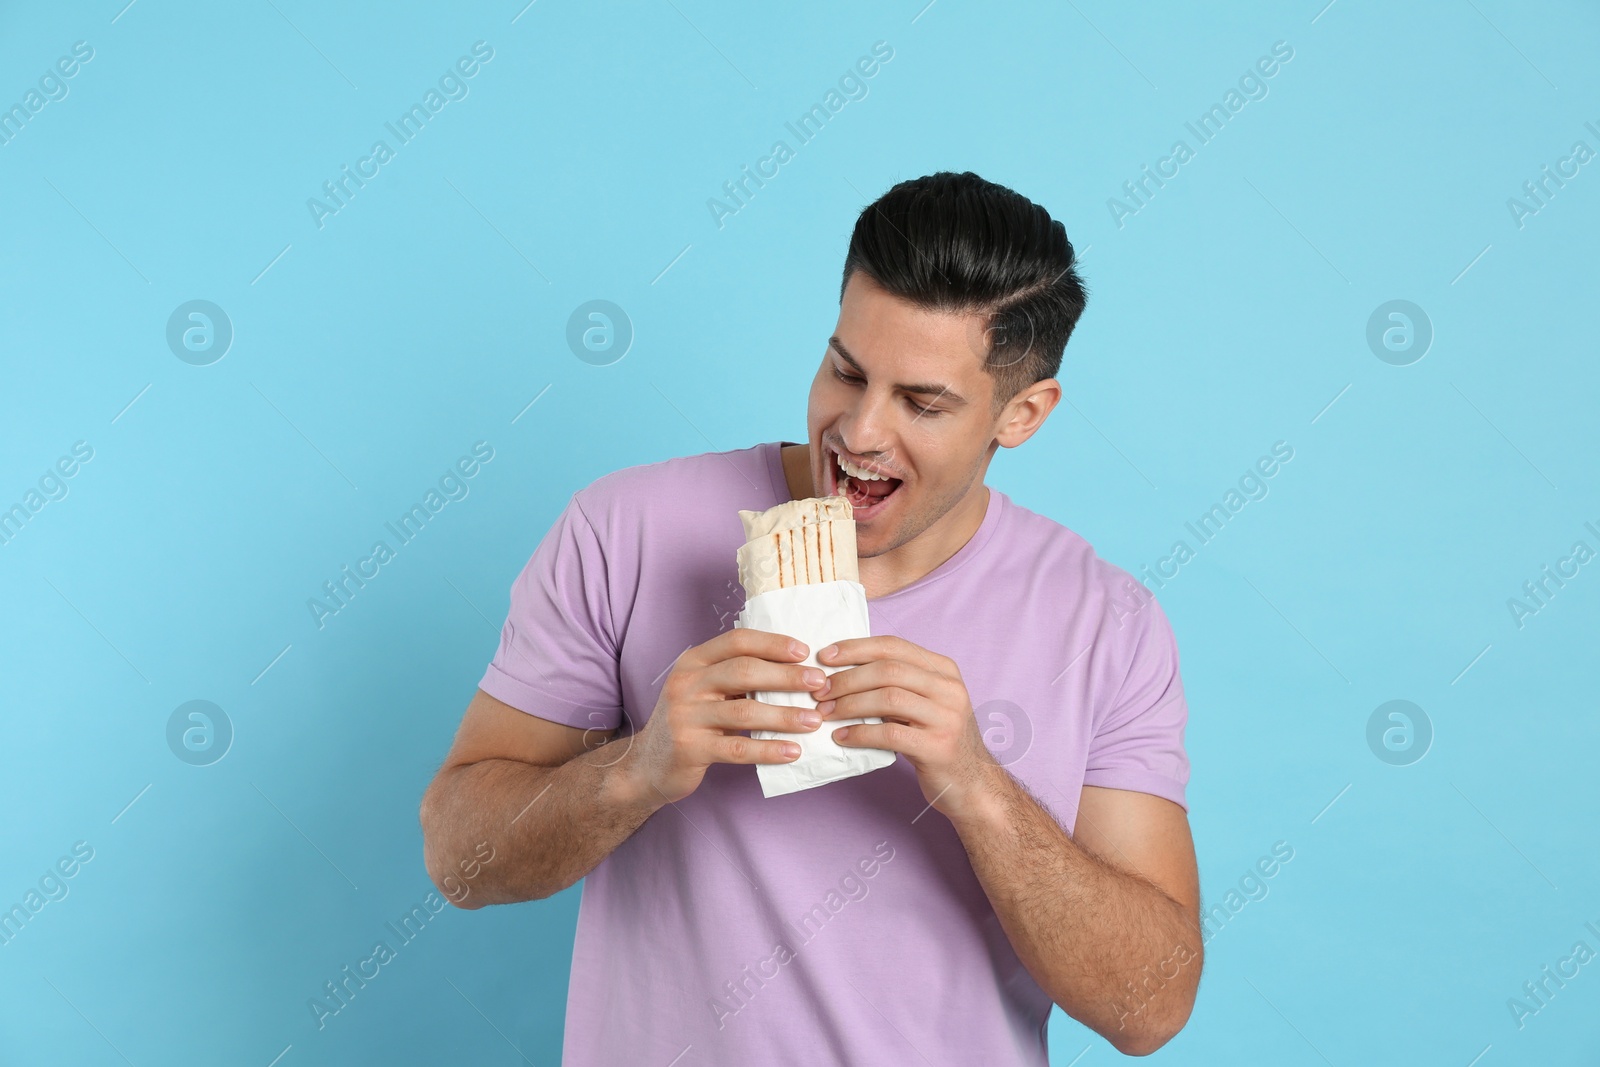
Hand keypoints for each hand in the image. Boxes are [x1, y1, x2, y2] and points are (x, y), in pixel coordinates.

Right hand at [623, 628, 828, 805]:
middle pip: (744, 671)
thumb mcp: (704, 690)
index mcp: (693, 662)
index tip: (805, 652)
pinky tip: (793, 751)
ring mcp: (686, 716)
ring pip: (744, 711)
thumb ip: (736, 677)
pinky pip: (737, 749)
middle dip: (787, 676)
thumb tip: (795, 668)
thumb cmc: (690, 722)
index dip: (773, 643)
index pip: (737, 641)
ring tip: (814, 720)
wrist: (648, 764)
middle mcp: (686, 683)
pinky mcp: (690, 749)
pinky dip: (769, 750)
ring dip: (785, 715)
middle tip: (819, 684)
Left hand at [816, 636, 1002, 820]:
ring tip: (826, 712)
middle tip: (819, 691)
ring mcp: (947, 718)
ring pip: (888, 698)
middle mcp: (950, 689)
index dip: (856, 648)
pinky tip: (842, 737)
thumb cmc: (936, 740)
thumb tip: (840, 672)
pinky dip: (860, 733)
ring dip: (849, 704)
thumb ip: (896, 684)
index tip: (825, 656)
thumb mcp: (924, 703)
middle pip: (889, 669)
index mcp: (944, 670)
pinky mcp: (939, 747)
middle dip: (847, 678)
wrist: (971, 783)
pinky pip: (890, 734)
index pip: (894, 646)